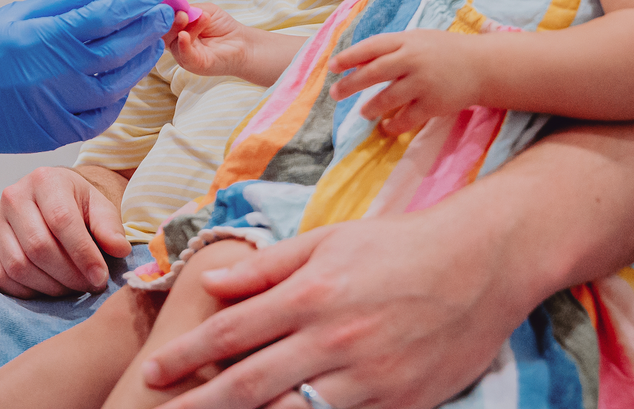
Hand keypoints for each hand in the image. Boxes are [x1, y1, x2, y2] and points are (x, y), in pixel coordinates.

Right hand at [0, 0, 173, 153]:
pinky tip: (122, 84)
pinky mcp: (50, 133)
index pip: (106, 18)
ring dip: (138, 64)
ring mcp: (54, 108)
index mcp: (43, 39)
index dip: (137, 5)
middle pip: (117, 52)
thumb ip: (65, 4)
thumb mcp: (16, 13)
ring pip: (114, 87)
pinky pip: (97, 119)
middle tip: (164, 14)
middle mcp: (53, 76)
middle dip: (146, 31)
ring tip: (150, 44)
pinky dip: (115, 101)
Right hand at [0, 165, 128, 296]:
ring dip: (49, 286)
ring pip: (18, 265)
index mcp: (44, 180)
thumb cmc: (76, 203)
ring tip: (71, 288)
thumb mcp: (99, 207)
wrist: (50, 198)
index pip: (62, 221)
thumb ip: (109, 227)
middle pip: (38, 247)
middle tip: (88, 286)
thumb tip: (118, 250)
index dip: (83, 255)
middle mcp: (13, 196)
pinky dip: (25, 291)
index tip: (101, 278)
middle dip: (69, 275)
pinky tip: (46, 288)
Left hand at [140, 205, 526, 408]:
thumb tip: (211, 283)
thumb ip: (266, 266)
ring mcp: (367, 378)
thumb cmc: (396, 246)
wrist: (480, 264)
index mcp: (310, 293)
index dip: (186, 356)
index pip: (231, 331)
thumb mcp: (327, 241)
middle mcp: (333, 338)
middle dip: (197, 405)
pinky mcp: (398, 404)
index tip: (153, 372)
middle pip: (248, 384)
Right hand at [165, 4, 254, 79]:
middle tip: (183, 14)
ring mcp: (184, 55)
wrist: (242, 43)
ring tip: (203, 17)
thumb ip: (189, 9)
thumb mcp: (204, 10)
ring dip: (186, 28)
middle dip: (172, 21)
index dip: (162, 13)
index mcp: (177, 30)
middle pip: (165, 33)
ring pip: (175, 42)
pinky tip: (185, 35)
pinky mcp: (194, 64)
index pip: (163, 22)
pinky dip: (182, 44)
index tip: (165, 4)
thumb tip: (175, 8)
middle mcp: (177, 43)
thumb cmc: (223, 27)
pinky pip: (184, 55)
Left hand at [329, 30, 482, 136]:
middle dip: (350, 84)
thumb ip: (390, 49)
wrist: (482, 66)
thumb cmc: (443, 51)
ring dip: (371, 107)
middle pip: (373, 72)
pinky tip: (386, 127)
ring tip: (364, 113)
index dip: (349, 57)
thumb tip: (356, 62)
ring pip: (387, 98)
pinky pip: (407, 118)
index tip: (332, 67)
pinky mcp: (434, 104)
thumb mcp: (417, 41)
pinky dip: (393, 125)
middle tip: (334, 94)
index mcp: (406, 41)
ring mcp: (423, 83)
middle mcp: (413, 60)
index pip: (371, 47)